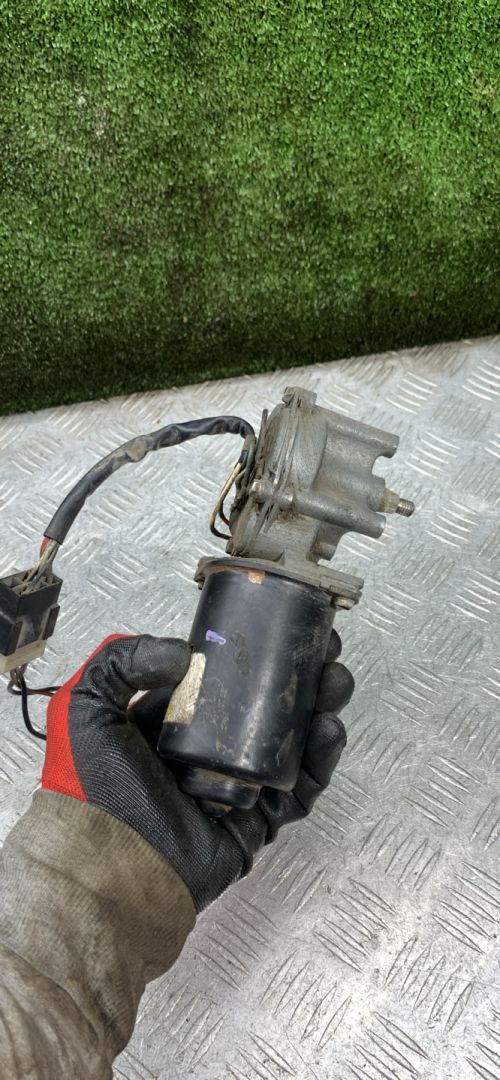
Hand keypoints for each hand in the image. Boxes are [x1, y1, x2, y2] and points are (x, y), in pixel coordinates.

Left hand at [42, 632, 352, 911]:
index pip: (230, 676)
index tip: (287, 625)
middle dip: (304, 675)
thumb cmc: (94, 789)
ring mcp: (241, 783)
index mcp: (178, 719)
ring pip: (294, 740)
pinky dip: (321, 757)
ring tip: (334, 683)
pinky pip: (302, 786)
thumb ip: (120, 660)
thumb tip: (183, 653)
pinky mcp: (261, 818)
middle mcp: (214, 747)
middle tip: (325, 652)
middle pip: (273, 704)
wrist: (112, 864)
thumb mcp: (85, 707)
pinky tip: (327, 728)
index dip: (262, 651)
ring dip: (321, 707)